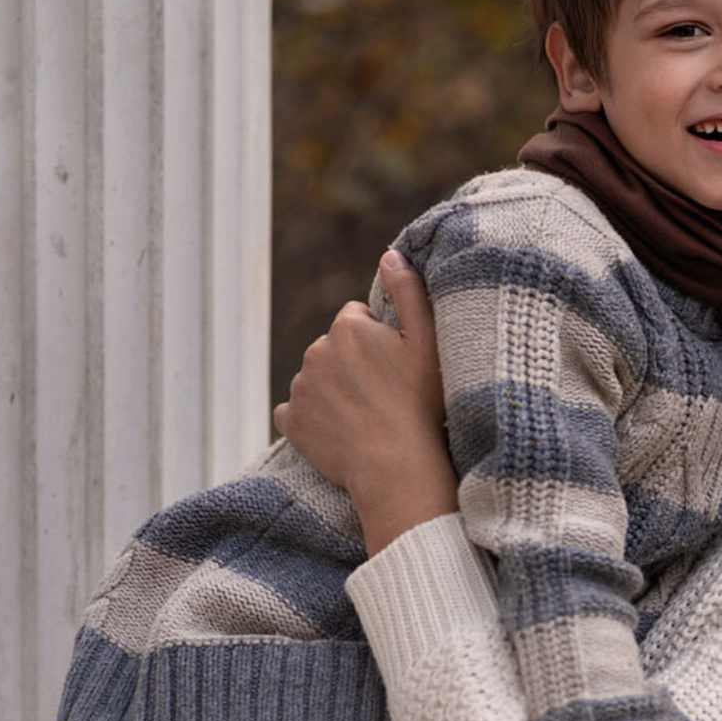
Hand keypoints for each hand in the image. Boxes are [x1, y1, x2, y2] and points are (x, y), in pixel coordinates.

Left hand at [274, 252, 457, 552]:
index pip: (356, 319)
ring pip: (316, 379)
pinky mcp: (292, 423)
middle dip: (353, 364)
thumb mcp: (429, 341)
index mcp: (347, 327)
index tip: (396, 366)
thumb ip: (409, 291)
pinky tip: (338, 431)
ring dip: (334, 390)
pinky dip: (312, 418)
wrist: (396, 465)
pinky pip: (295, 413)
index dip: (379, 341)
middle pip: (334, 349)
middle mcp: (315, 351)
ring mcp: (300, 389)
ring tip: (366, 416)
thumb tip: (389, 255)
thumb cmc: (421, 404)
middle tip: (385, 393)